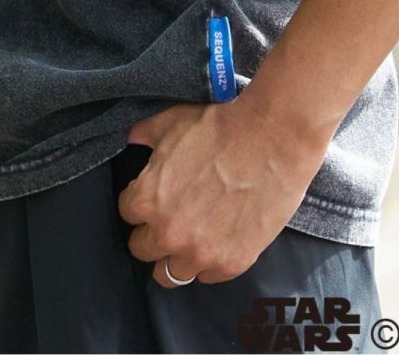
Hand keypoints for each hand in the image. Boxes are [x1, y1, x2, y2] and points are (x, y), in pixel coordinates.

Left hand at [117, 95, 329, 287]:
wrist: (272, 139)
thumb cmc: (221, 128)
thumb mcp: (173, 122)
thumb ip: (145, 133)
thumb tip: (134, 140)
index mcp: (147, 199)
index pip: (126, 213)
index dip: (140, 200)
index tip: (156, 195)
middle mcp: (168, 233)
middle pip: (142, 249)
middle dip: (152, 232)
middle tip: (171, 217)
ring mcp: (200, 253)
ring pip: (169, 275)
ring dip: (176, 256)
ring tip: (191, 237)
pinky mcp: (231, 263)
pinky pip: (208, 277)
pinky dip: (210, 261)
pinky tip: (218, 239)